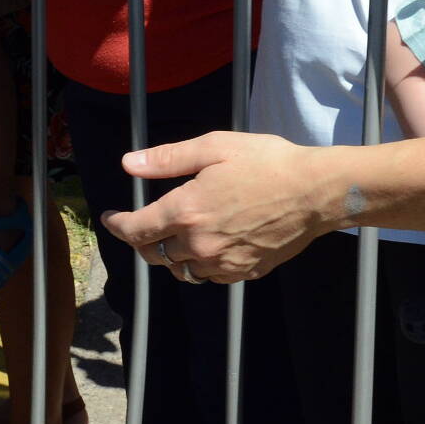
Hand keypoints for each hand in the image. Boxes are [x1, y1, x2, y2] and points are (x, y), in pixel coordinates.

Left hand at [101, 132, 331, 283]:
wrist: (315, 192)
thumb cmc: (267, 162)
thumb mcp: (214, 147)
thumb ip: (168, 158)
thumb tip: (129, 164)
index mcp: (186, 211)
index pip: (137, 229)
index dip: (117, 225)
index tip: (109, 218)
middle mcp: (199, 244)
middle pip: (154, 254)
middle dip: (141, 241)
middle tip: (140, 226)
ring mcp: (223, 263)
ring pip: (181, 270)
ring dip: (170, 257)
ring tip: (172, 239)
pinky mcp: (244, 272)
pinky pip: (210, 276)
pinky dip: (200, 265)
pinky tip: (207, 247)